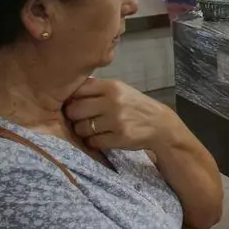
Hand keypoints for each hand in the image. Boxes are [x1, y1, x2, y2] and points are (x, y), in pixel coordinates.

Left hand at [64, 78, 182, 151]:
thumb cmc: (135, 106)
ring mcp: (117, 121)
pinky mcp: (120, 138)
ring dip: (83, 131)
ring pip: (82, 128)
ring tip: (93, 129)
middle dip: (75, 117)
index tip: (76, 104)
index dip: (72, 99)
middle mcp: (113, 102)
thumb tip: (68, 93)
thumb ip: (97, 89)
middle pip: (74, 111)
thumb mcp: (120, 90)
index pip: (78, 90)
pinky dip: (94, 142)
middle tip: (82, 119)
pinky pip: (93, 142)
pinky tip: (102, 138)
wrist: (160, 125)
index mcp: (112, 86)